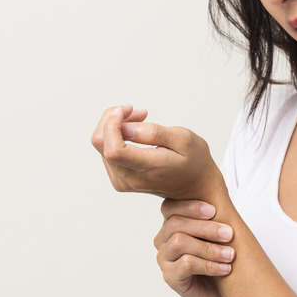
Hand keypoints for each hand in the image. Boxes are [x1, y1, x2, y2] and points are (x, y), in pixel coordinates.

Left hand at [90, 105, 225, 199]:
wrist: (195, 187)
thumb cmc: (194, 161)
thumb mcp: (183, 139)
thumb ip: (153, 133)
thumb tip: (125, 128)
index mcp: (148, 168)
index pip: (113, 149)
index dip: (111, 124)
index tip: (125, 109)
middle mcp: (130, 178)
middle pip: (100, 143)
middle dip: (112, 119)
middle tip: (134, 110)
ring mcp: (123, 181)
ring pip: (101, 145)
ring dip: (116, 126)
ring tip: (141, 118)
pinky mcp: (119, 178)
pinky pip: (106, 151)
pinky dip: (116, 136)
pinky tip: (135, 131)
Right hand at [153, 198, 235, 296]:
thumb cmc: (221, 264)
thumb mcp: (218, 237)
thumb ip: (213, 217)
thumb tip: (218, 190)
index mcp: (171, 226)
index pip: (170, 207)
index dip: (190, 206)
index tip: (215, 210)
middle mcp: (163, 241)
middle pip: (176, 224)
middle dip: (205, 227)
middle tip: (230, 233)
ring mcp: (164, 260)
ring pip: (180, 243)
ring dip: (209, 247)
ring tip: (231, 254)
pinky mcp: (170, 278)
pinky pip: (186, 265)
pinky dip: (209, 265)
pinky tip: (226, 269)